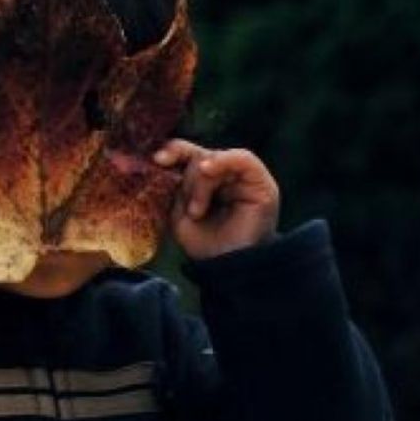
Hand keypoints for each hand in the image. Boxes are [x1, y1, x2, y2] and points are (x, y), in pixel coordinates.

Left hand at [152, 139, 280, 260]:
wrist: (229, 269)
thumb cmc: (206, 245)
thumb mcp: (179, 214)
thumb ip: (175, 186)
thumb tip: (162, 157)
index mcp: (205, 183)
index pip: (188, 155)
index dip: (173, 151)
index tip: (157, 159)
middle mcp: (225, 177)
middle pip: (200, 155)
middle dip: (186, 176)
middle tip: (187, 208)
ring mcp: (244, 179)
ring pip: (216, 158)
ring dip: (201, 182)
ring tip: (197, 211)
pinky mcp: (262, 183)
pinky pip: (243, 158)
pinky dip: (222, 162)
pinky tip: (208, 171)